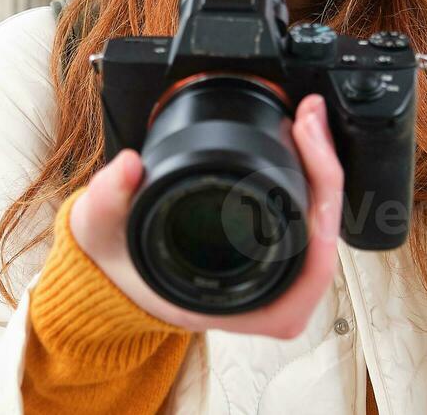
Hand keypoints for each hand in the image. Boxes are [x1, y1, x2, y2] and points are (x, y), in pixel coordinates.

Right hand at [65, 95, 344, 338]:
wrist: (108, 273)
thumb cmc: (114, 267)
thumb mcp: (100, 231)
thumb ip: (107, 199)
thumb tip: (129, 166)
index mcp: (236, 305)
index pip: (307, 274)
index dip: (321, 218)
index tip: (312, 163)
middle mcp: (263, 296)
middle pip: (325, 241)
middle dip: (327, 175)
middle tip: (311, 121)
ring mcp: (271, 274)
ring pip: (321, 228)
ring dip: (322, 173)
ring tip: (309, 123)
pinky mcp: (269, 249)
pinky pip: (306, 218)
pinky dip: (309, 178)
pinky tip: (300, 140)